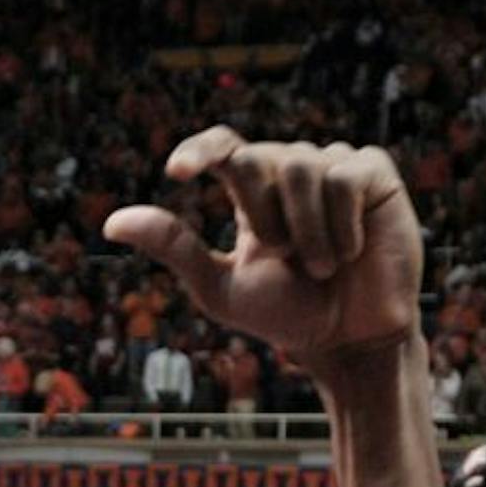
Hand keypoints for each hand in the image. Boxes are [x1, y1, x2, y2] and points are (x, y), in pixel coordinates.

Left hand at [103, 128, 420, 371]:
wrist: (348, 341)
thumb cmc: (287, 315)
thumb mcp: (220, 287)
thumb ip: (174, 248)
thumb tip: (112, 222)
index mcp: (253, 192)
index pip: (223, 145)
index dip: (200, 149)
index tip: (177, 173)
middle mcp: (290, 170)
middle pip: (257, 158)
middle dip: (263, 215)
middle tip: (286, 257)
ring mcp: (333, 166)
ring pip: (302, 166)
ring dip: (306, 230)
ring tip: (323, 266)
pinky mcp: (373, 173)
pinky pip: (345, 178)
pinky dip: (341, 224)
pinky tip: (351, 251)